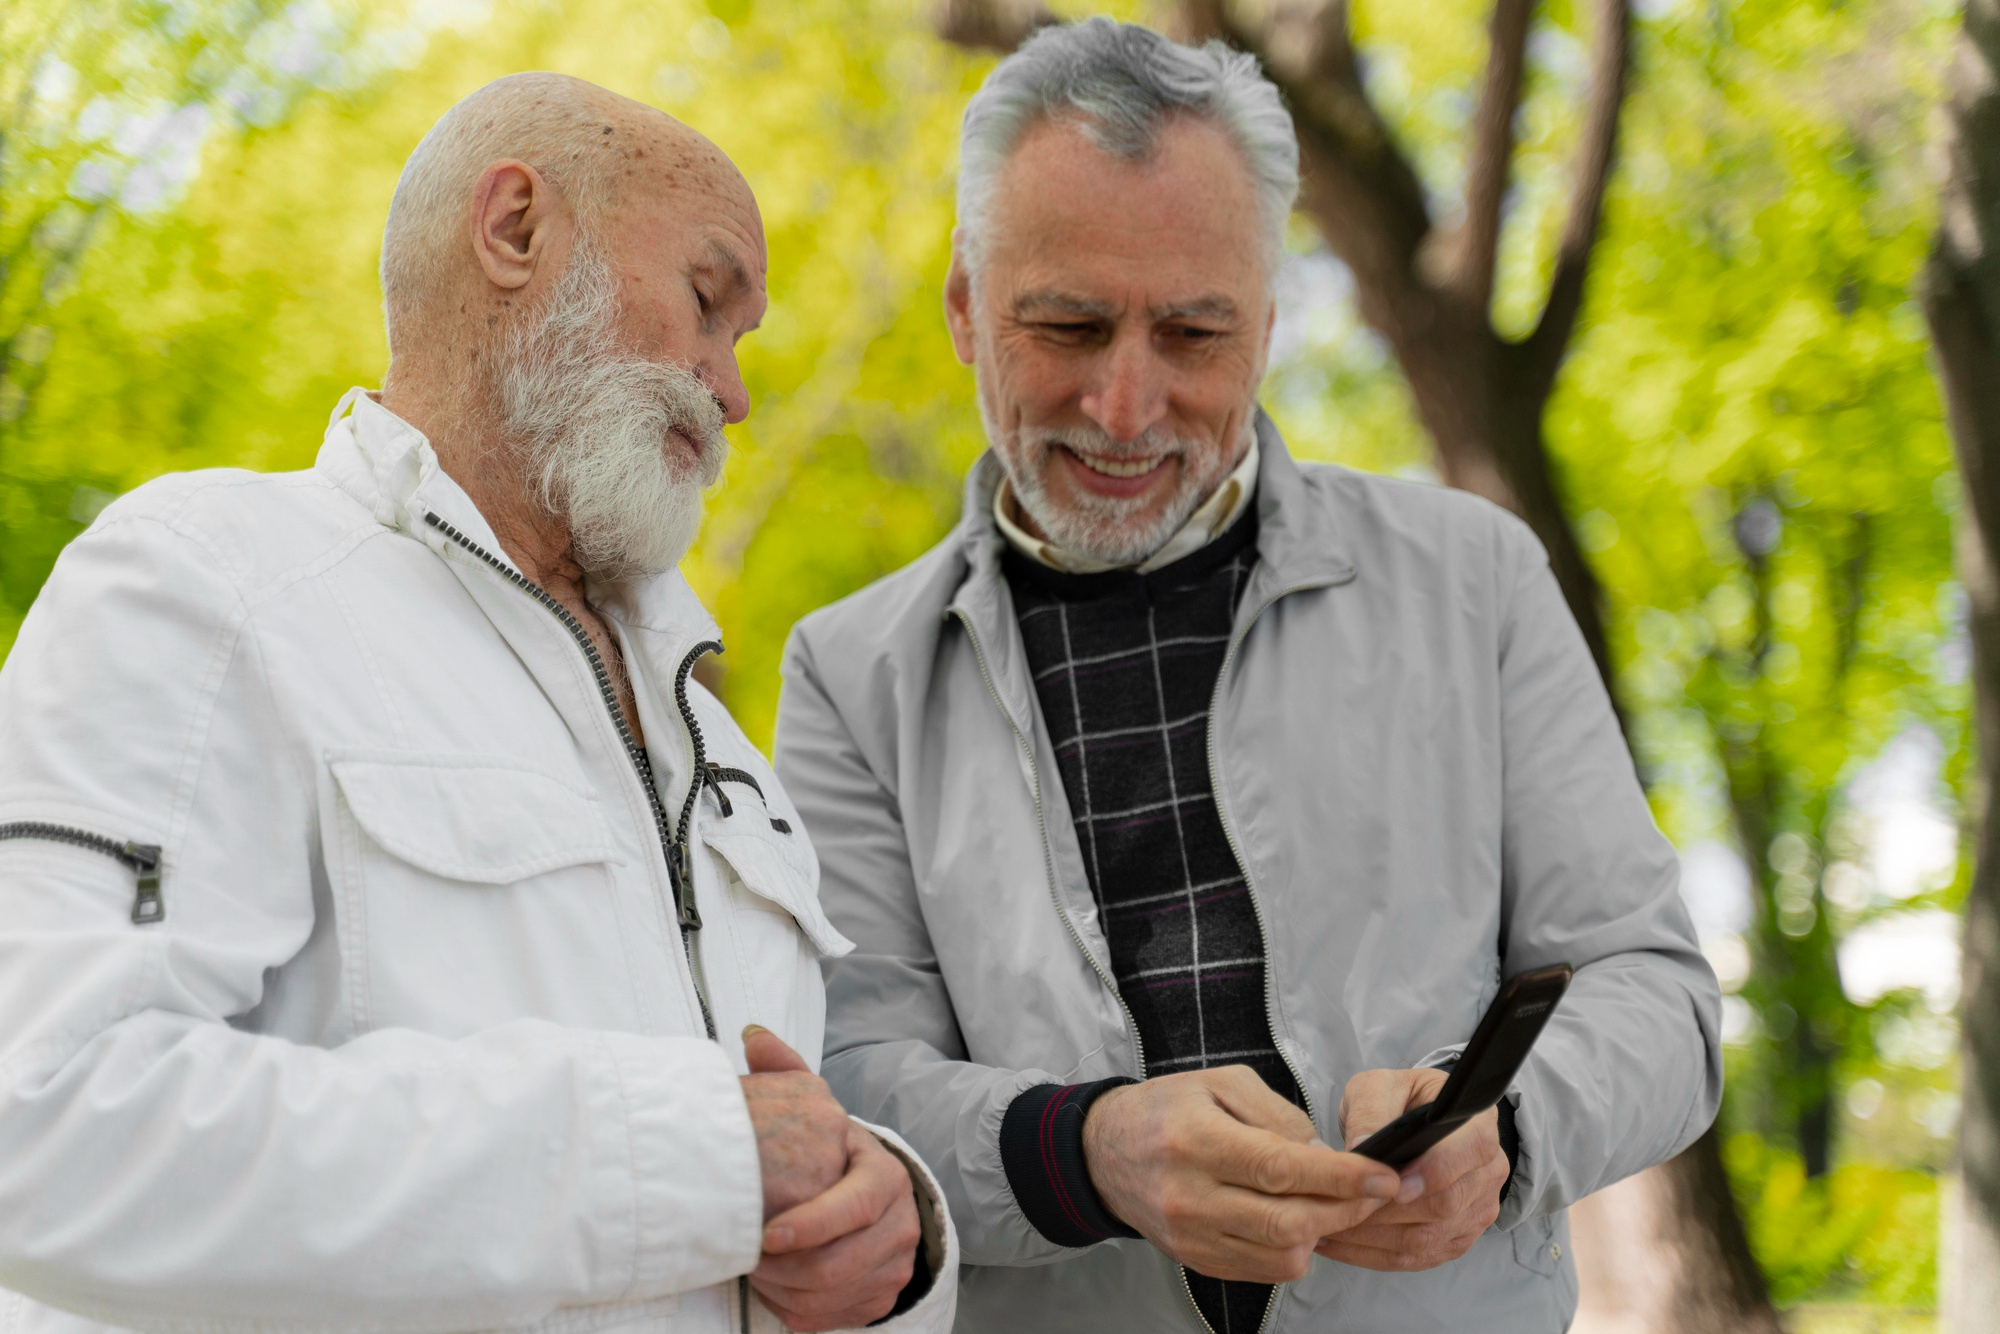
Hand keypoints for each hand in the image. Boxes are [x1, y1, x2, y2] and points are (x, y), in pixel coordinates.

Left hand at [741, 1027, 923, 1330]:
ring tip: (750, 1269)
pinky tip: (771, 1288)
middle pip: (841, 1262)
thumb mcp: (816, 1114)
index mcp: (884, 1176)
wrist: (871, 1205)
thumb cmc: (830, 1160)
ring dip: (783, 1290)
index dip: (811, 1224)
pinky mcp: (879, 1299)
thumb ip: (789, 1076)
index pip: (856, 1206)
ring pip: (832, 1295)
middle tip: (744, 1256)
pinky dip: (793, 1309)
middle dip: (784, 1266)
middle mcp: (900, 1223)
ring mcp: (893, 1264)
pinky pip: (830, 1318)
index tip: (765, 1234)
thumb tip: (753, 1036)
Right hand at [1082, 1066, 1400, 1283]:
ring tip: (1330, 1202)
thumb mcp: (1222, 1083)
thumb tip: (1323, 1155)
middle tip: (1373, 1191)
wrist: (1104, 1152)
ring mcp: (1193, 1235)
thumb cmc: (1167, 1109)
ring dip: (1323, 1232)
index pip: (1283, 1169)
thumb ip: (1279, 1115)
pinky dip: (1293, 1249)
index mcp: (1198, 1140)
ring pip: (1282, 1254)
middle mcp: (1192, 1195)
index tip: (1385, 1175)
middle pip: (1288, 1222)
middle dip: (1346, 1209)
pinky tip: (1297, 1220)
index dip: (1342, 1177)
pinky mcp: (1197, 1259)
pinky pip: (1263, 1270)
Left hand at [1317, 1067, 1508, 1271]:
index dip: (1435, 1171)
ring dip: (1373, 1239)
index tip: (1394, 1186)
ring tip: (1325, 1228)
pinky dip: (1375, 1254)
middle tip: (1337, 1210)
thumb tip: (1362, 1145)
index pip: (1472, 1150)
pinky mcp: (1457, 1238)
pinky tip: (1339, 1243)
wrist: (1411, 1124)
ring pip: (1428, 1238)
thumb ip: (1372, 1109)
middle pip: (1446, 1205)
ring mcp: (1476, 1209)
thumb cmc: (1398, 1101)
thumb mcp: (1379, 1087)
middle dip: (1388, 1212)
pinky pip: (1419, 1258)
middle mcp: (1487, 1171)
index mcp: (1478, 1124)